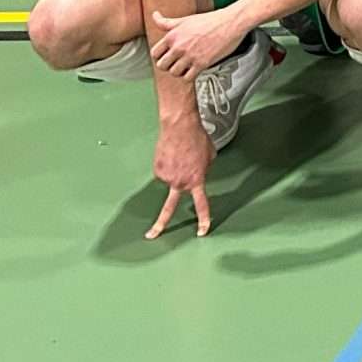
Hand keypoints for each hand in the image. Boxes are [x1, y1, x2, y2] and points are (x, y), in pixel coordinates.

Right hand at [145, 115, 215, 239]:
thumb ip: (204, 170)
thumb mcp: (210, 157)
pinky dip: (168, 165)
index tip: (202, 232)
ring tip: (181, 155)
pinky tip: (172, 154)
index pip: (201, 204)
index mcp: (196, 181)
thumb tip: (198, 173)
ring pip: (172, 180)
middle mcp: (180, 183)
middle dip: (160, 224)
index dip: (203, 219)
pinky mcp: (157, 170)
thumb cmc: (198, 139)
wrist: (180, 127)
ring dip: (176, 171)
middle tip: (152, 235)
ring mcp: (166, 177)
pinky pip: (165, 172)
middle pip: (169, 207)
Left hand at [149, 5, 252, 78]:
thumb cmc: (210, 20)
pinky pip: (187, 77)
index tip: (168, 56)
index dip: (160, 56)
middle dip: (169, 65)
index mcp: (172, 36)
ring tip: (187, 66)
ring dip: (179, 71)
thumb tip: (154, 15)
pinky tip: (195, 69)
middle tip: (177, 62)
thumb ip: (166, 21)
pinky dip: (190, 75)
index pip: (155, 53)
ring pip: (174, 73)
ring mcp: (190, 56)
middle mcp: (178, 46)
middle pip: (162, 66)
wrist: (231, 22)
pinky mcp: (201, 63)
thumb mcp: (185, 19)